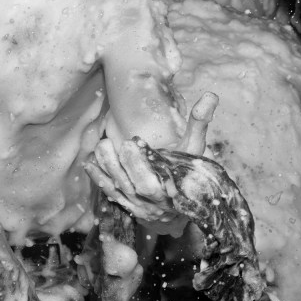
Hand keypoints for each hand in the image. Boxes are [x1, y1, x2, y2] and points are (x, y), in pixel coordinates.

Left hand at [86, 93, 216, 221]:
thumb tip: (211, 95)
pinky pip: (110, 193)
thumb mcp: (195, 148)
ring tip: (102, 145)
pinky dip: (99, 178)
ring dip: (109, 168)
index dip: (144, 163)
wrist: (178, 205)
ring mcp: (139, 204)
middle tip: (112, 142)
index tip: (134, 140)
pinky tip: (89, 162)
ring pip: (121, 189)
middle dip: (125, 165)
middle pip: (140, 186)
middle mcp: (157, 200)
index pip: (161, 179)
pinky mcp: (126, 204)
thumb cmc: (187, 170)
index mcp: (176, 187)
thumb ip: (199, 123)